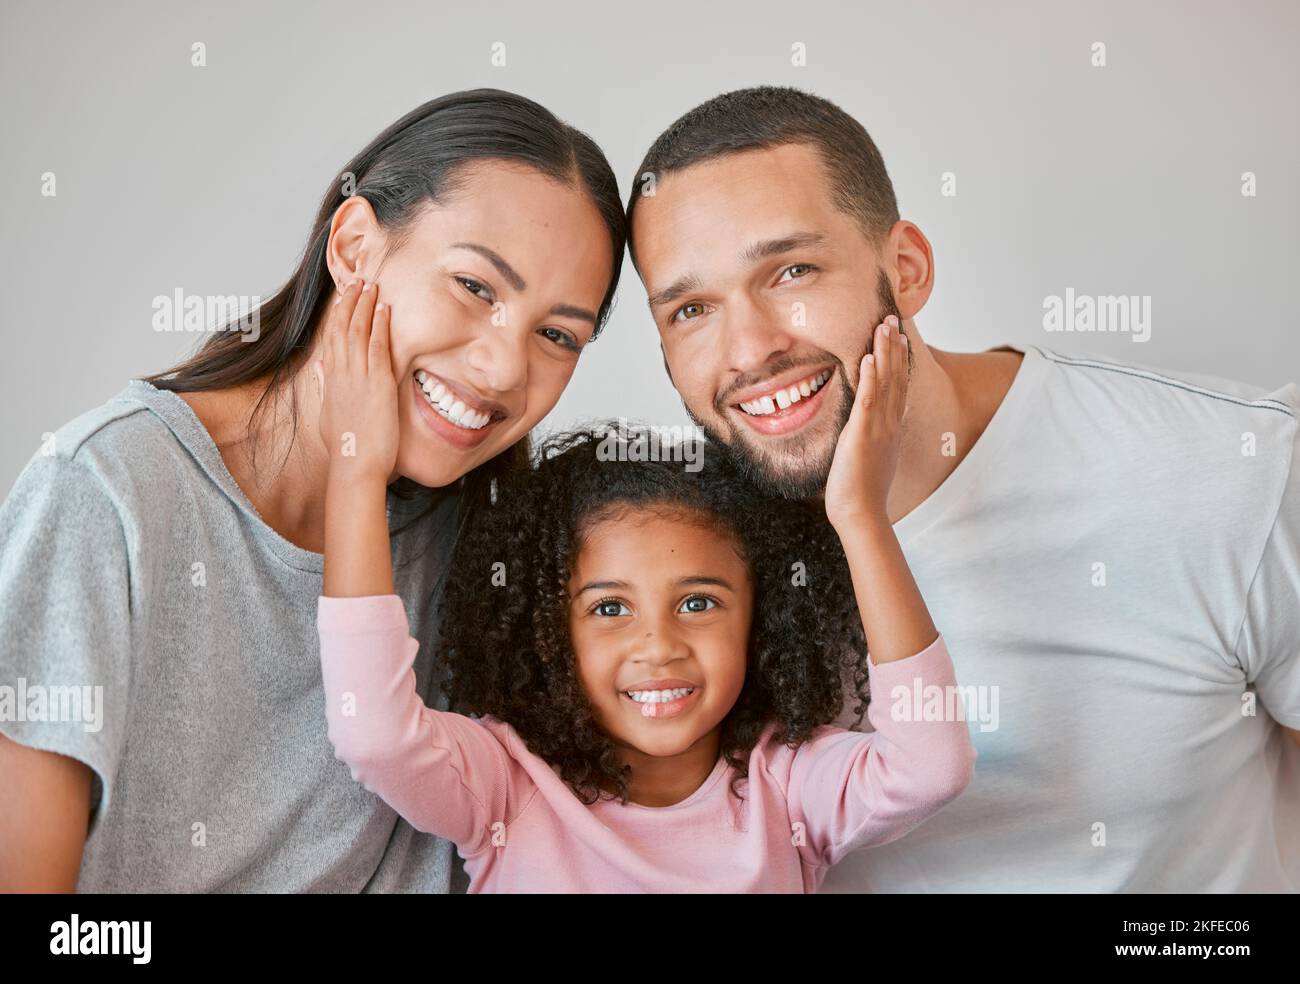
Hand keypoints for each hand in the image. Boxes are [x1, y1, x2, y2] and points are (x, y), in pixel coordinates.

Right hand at [315, 280, 398, 483]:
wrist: (354, 465)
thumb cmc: (345, 445)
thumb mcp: (329, 413)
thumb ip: (324, 386)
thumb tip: (319, 367)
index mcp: (330, 380)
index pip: (331, 338)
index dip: (338, 314)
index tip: (344, 295)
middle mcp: (340, 374)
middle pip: (342, 327)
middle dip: (350, 301)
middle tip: (357, 279)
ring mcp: (358, 377)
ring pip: (358, 331)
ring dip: (365, 305)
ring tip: (371, 284)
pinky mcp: (377, 384)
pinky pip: (378, 347)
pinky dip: (380, 325)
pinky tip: (384, 309)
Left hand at [824, 315, 909, 530]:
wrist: (860, 513)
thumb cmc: (860, 491)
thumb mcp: (869, 457)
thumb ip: (869, 437)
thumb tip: (864, 428)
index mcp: (889, 428)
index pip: (897, 387)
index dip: (898, 360)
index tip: (898, 337)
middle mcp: (888, 424)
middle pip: (895, 378)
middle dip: (894, 347)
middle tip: (892, 319)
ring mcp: (878, 428)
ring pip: (884, 383)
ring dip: (884, 353)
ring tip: (883, 326)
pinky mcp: (862, 435)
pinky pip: (868, 401)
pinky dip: (869, 378)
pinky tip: (867, 358)